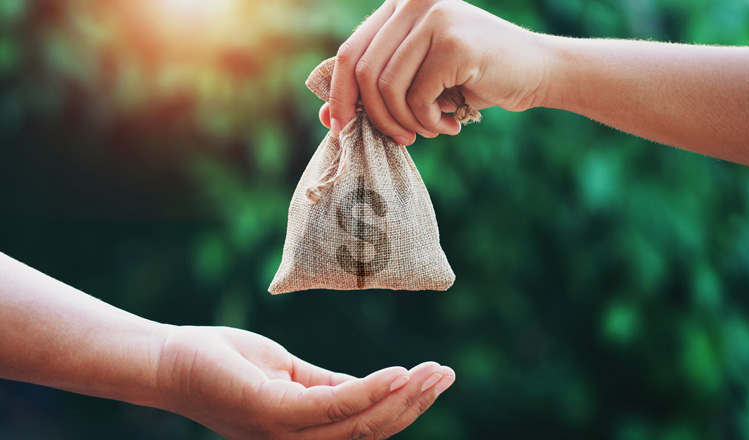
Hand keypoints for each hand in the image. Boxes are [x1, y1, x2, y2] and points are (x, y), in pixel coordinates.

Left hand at [155, 325, 454, 439]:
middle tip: (447, 375)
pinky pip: (330, 406)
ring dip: (401, 400)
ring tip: (433, 374)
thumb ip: (329, 386)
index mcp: (303, 435)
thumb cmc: (228, 365)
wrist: (171, 358)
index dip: (406, 410)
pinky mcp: (270, 411)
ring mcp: (283, 432)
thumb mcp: (290, 375)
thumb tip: (376, 384)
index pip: (363, 431)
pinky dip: (368, 391)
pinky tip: (396, 374)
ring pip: (357, 426)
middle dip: (414, 406)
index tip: (437, 379)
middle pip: (369, 434)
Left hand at [323, 0, 549, 144]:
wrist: (537, 72)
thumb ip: (375, 92)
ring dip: (405, 122)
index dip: (339, 94)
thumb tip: (326, 118)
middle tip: (399, 139)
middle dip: (374, 117)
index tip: (340, 128)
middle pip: (362, 71)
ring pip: (386, 87)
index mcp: (399, 5)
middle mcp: (413, 2)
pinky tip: (449, 124)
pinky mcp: (454, 42)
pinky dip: (427, 122)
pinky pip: (417, 97)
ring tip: (429, 129)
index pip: (350, 51)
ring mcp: (434, 17)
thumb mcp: (417, 82)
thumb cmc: (473, 80)